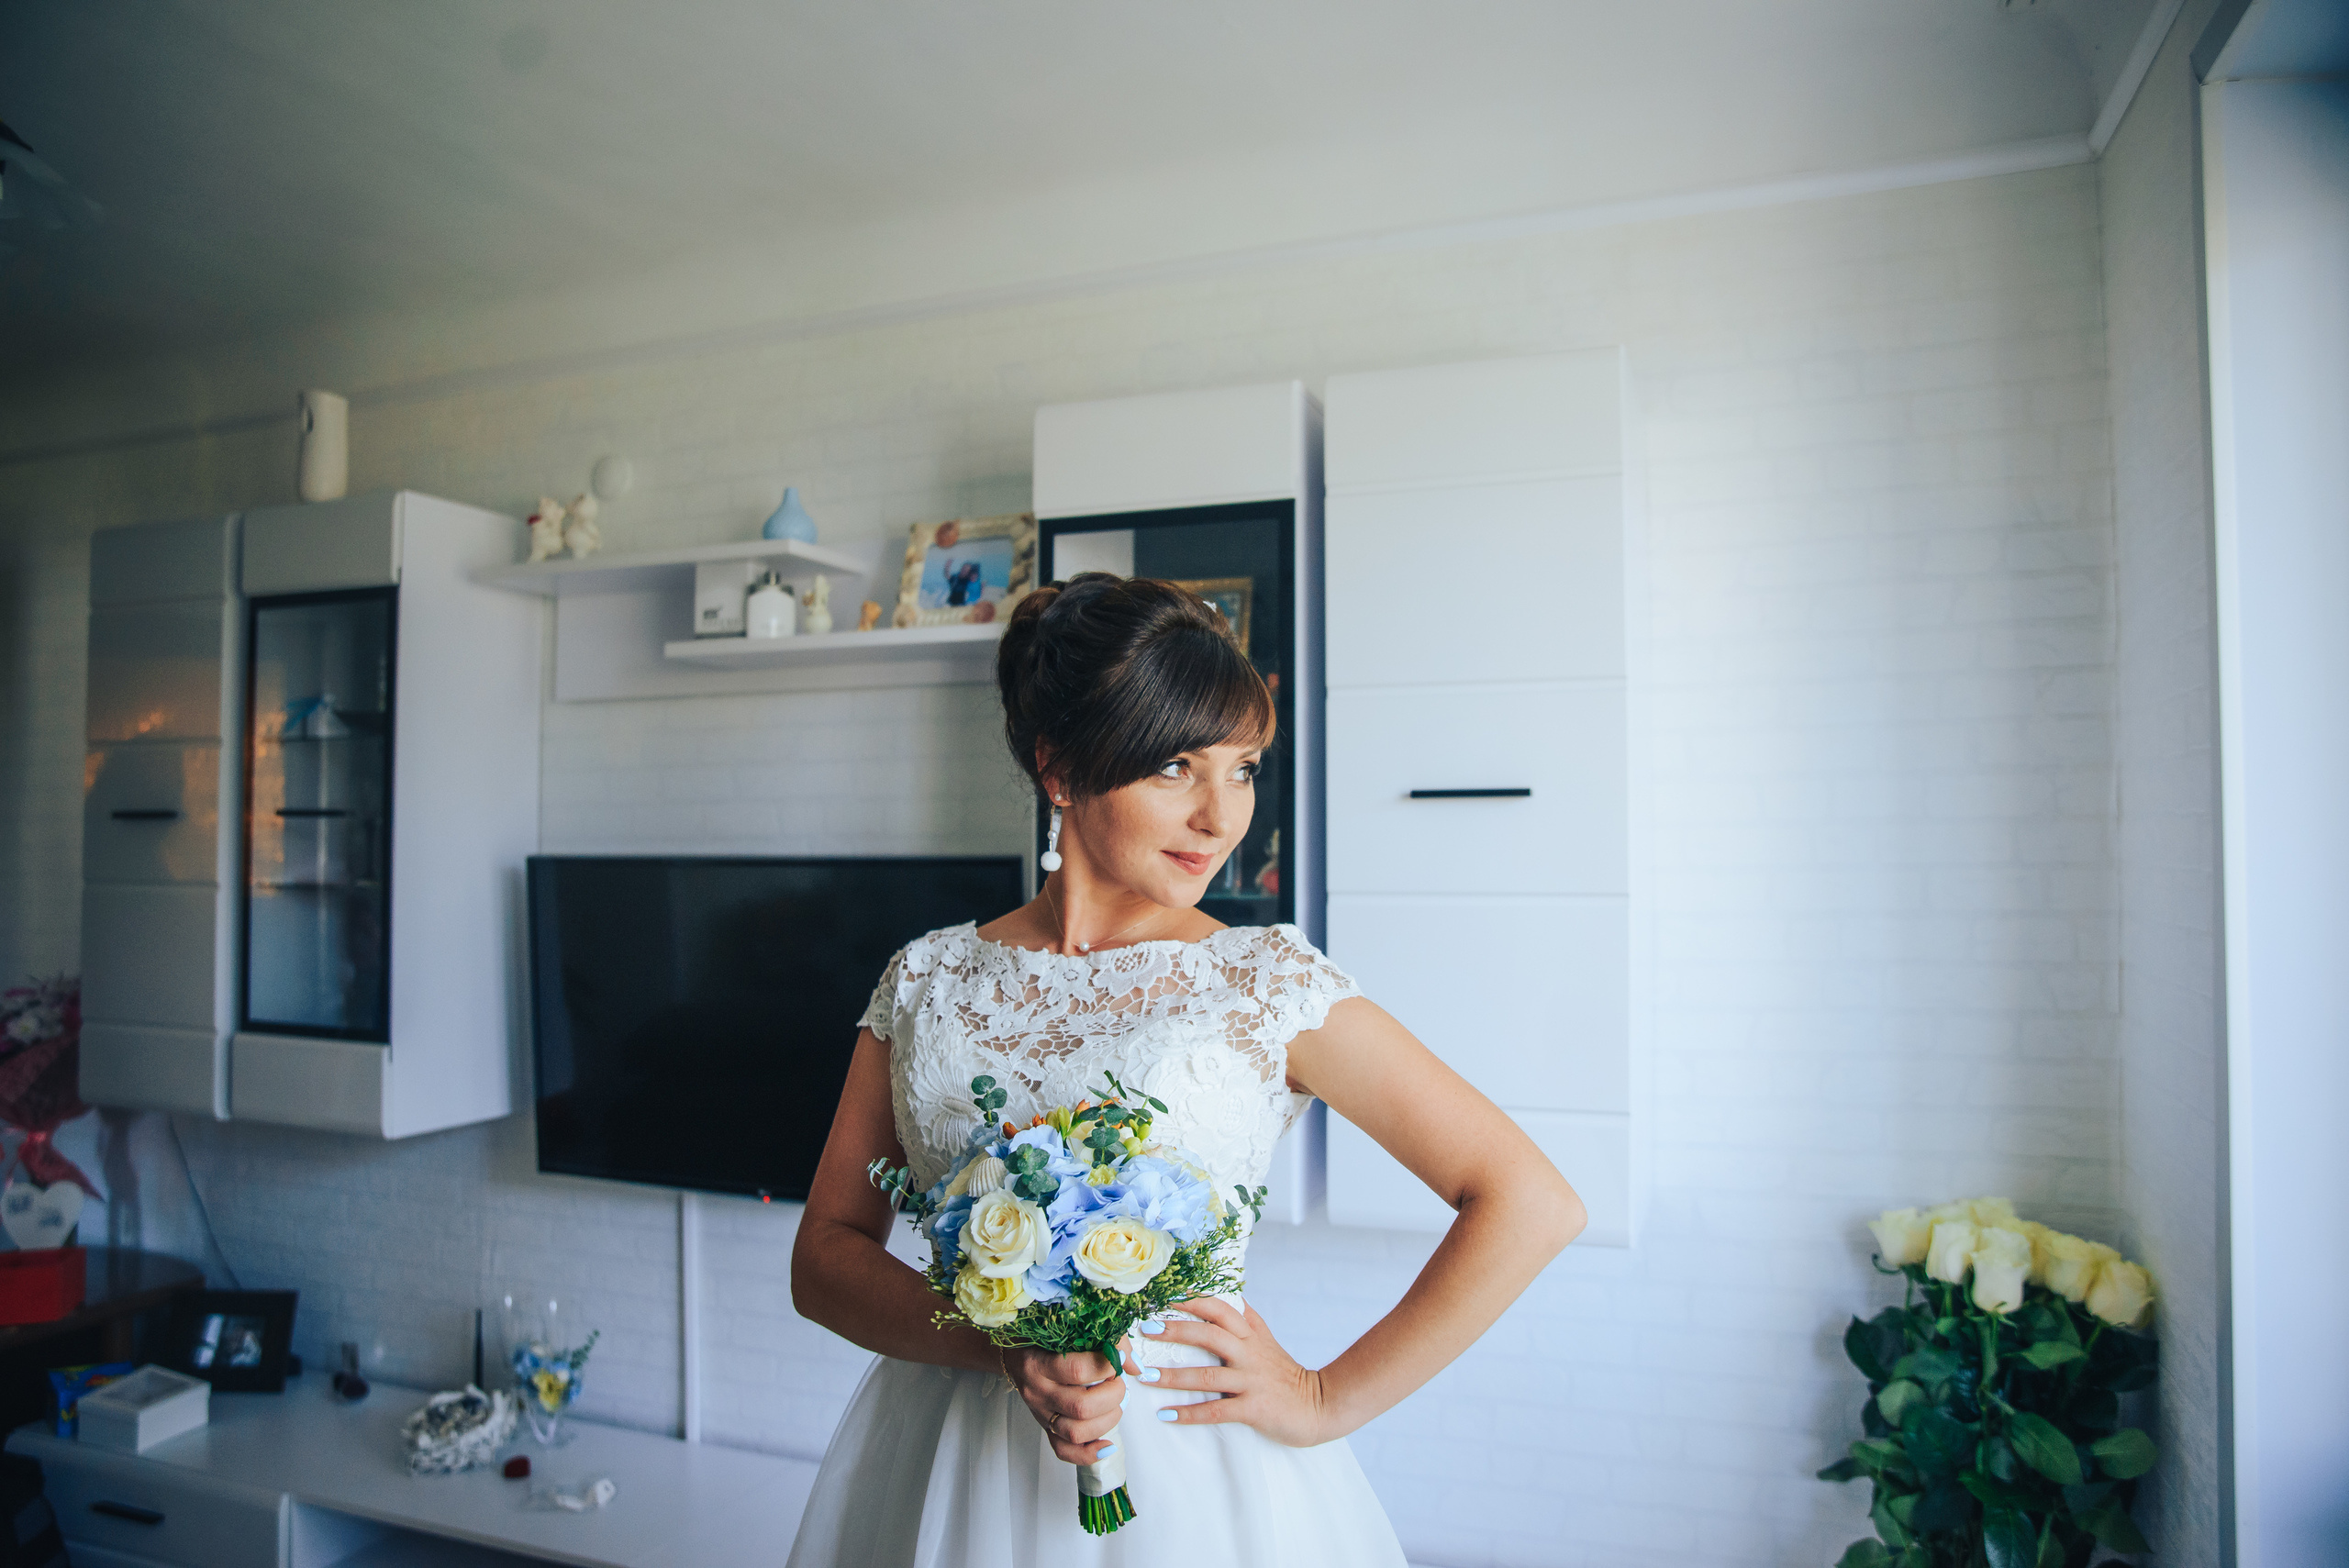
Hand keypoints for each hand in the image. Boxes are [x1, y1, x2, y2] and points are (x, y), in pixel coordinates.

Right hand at [1004, 1344, 1125, 1466]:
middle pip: (1081, 1406)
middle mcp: (1037, 1392)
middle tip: (1119, 1382)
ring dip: (1107, 1421)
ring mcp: (1040, 1414)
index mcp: (1038, 1363)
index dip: (1106, 1365)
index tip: (1119, 1357)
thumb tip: (1134, 1365)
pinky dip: (1089, 1453)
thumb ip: (1104, 1339)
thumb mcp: (1065, 1328)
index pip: (1077, 1370)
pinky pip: (1064, 1451)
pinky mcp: (1045, 1428)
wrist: (1013, 1355)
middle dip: (1112, 1395)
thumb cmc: (1041, 1338)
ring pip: (1076, 1432)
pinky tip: (1107, 1445)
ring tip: (1116, 1404)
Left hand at [1126, 1298, 1328, 1447]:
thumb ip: (1247, 1319)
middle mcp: (1250, 1353)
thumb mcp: (1267, 1341)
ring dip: (1174, 1376)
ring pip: (1208, 1375)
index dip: (1193, 1300)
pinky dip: (1190, 1413)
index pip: (1221, 1308)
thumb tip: (1228, 1294)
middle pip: (1210, 1334)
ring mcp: (1251, 1381)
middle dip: (1176, 1330)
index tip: (1165, 1295)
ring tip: (1146, 1377)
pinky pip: (1217, 1410)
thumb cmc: (1286, 1375)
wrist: (1320, 1406)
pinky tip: (1167, 1415)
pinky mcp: (1254, 1408)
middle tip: (1146, 1328)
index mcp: (1251, 1335)